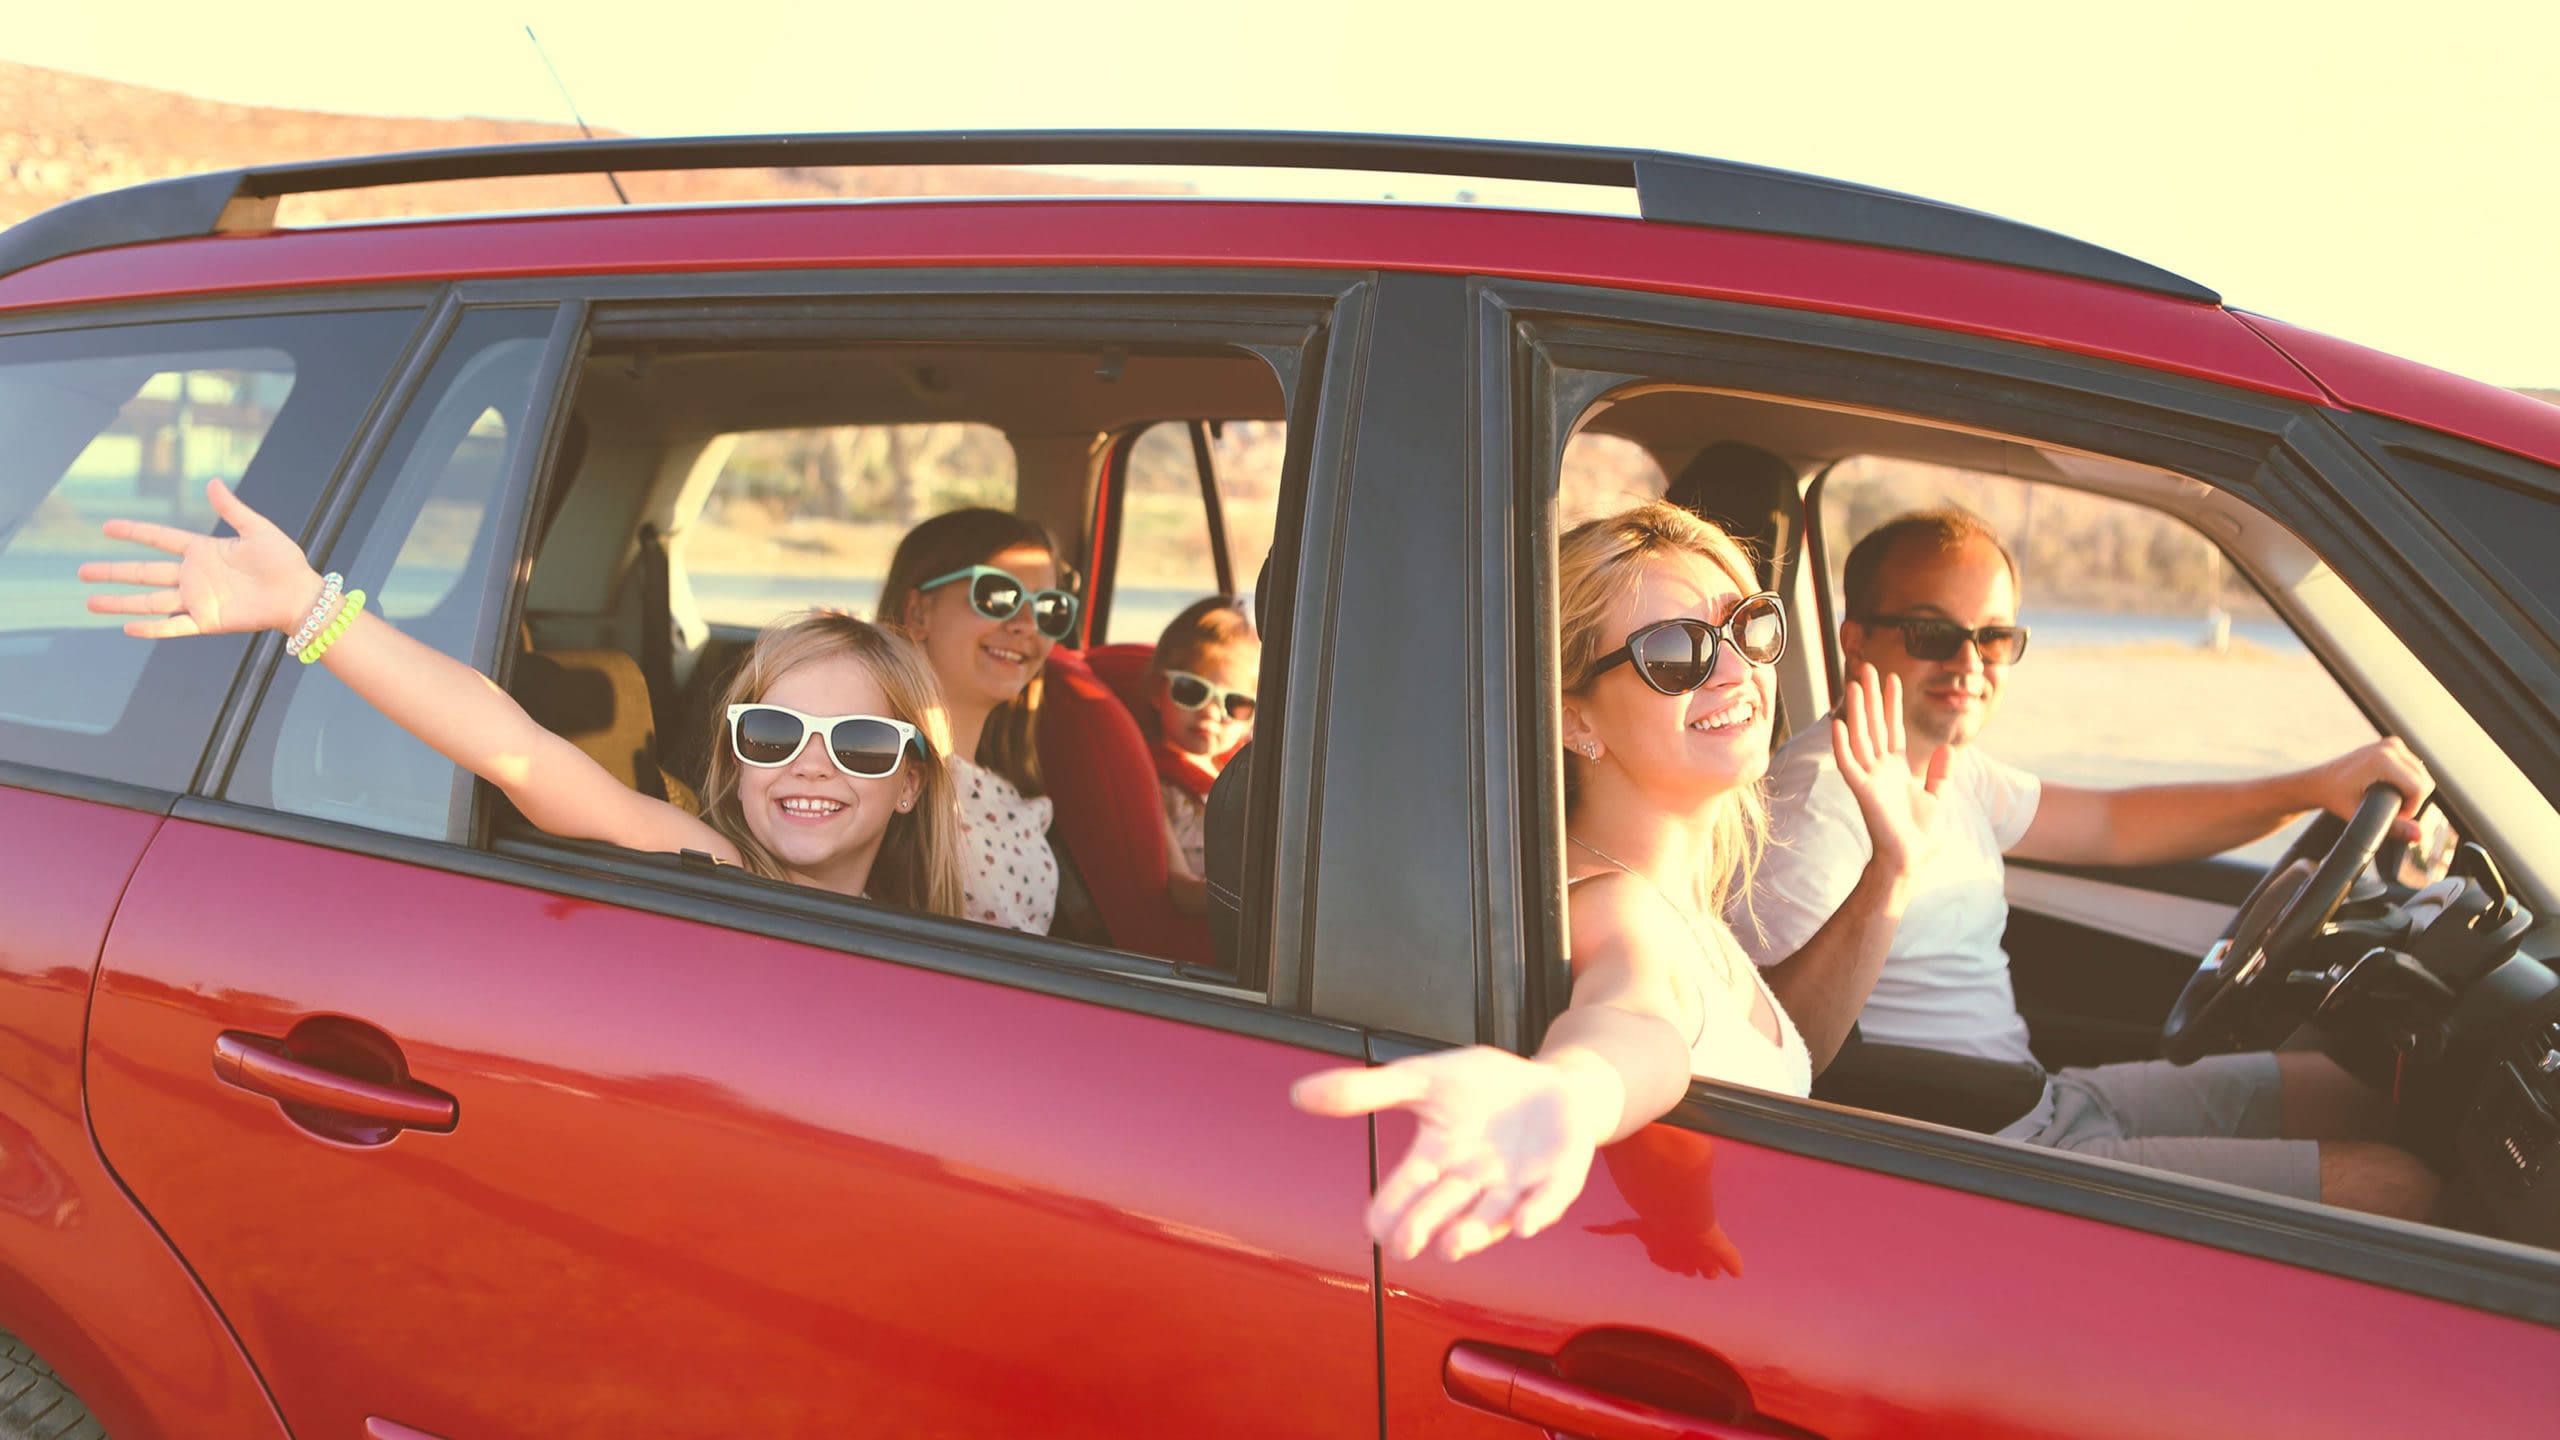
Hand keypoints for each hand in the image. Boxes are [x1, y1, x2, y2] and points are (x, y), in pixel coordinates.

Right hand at [78, 477, 320, 638]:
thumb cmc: (285, 562)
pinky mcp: (208, 621)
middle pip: (143, 573)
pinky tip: (127, 627)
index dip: (133, 532)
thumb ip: (232, 509)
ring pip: (149, 601)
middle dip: (112, 572)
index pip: (159, 539)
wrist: (301, 595)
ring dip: (120, 603)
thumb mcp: (258, 530)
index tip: (106, 526)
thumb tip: (212, 482)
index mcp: (204, 551)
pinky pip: (173, 626)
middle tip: (82, 572)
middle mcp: (194, 576)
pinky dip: (152, 629)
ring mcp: (198, 599)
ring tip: (90, 602)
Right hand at [1291, 1045, 1613, 1262]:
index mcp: (1438, 1158)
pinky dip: (1538, 1212)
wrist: (1554, 1085)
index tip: (1374, 1227)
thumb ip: (1365, 1091)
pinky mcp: (1557, 1178)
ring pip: (1492, 1216)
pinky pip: (1548, 1200)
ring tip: (1453, 1243)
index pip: (1407, 1188)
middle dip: (1425, 1225)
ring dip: (1474, 1231)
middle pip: (1444, 1208)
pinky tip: (1526, 1224)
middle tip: (1406, 1243)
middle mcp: (1474, 1181)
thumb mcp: (1422, 1078)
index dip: (1392, 1208)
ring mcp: (1517, 1183)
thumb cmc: (1484, 1087)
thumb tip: (1298, 1094)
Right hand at [1831, 664, 1948, 876]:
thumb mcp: (1938, 797)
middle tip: (1866, 667)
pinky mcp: (1863, 792)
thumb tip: (1949, 748)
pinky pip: (1849, 764)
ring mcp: (1870, 779)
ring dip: (1857, 711)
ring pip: (1861, 737)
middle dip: (1871, 696)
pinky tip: (1839, 724)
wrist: (1910, 861)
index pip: (1892, 728)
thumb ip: (1941, 772)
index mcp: (1897, 768)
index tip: (1891, 678)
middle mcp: (1880, 769)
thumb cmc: (1921, 835)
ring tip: (1853, 684)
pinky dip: (1842, 745)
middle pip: (1873, 724)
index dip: (1891, 703)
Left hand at [2312, 737, 2431, 841]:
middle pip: (2425, 781)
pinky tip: (2389, 788)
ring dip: (2411, 792)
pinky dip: (2408, 781)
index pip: (2419, 789)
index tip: (2392, 815)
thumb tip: (2419, 835)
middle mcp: (2390, 747)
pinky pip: (2414, 768)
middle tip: (2388, 809)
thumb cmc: (2335, 797)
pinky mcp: (2392, 745)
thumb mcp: (2360, 814)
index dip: (2411, 808)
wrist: (2320, 782)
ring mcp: (2392, 744)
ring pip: (2422, 775)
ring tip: (2386, 799)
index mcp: (2383, 760)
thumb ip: (2393, 827)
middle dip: (2412, 801)